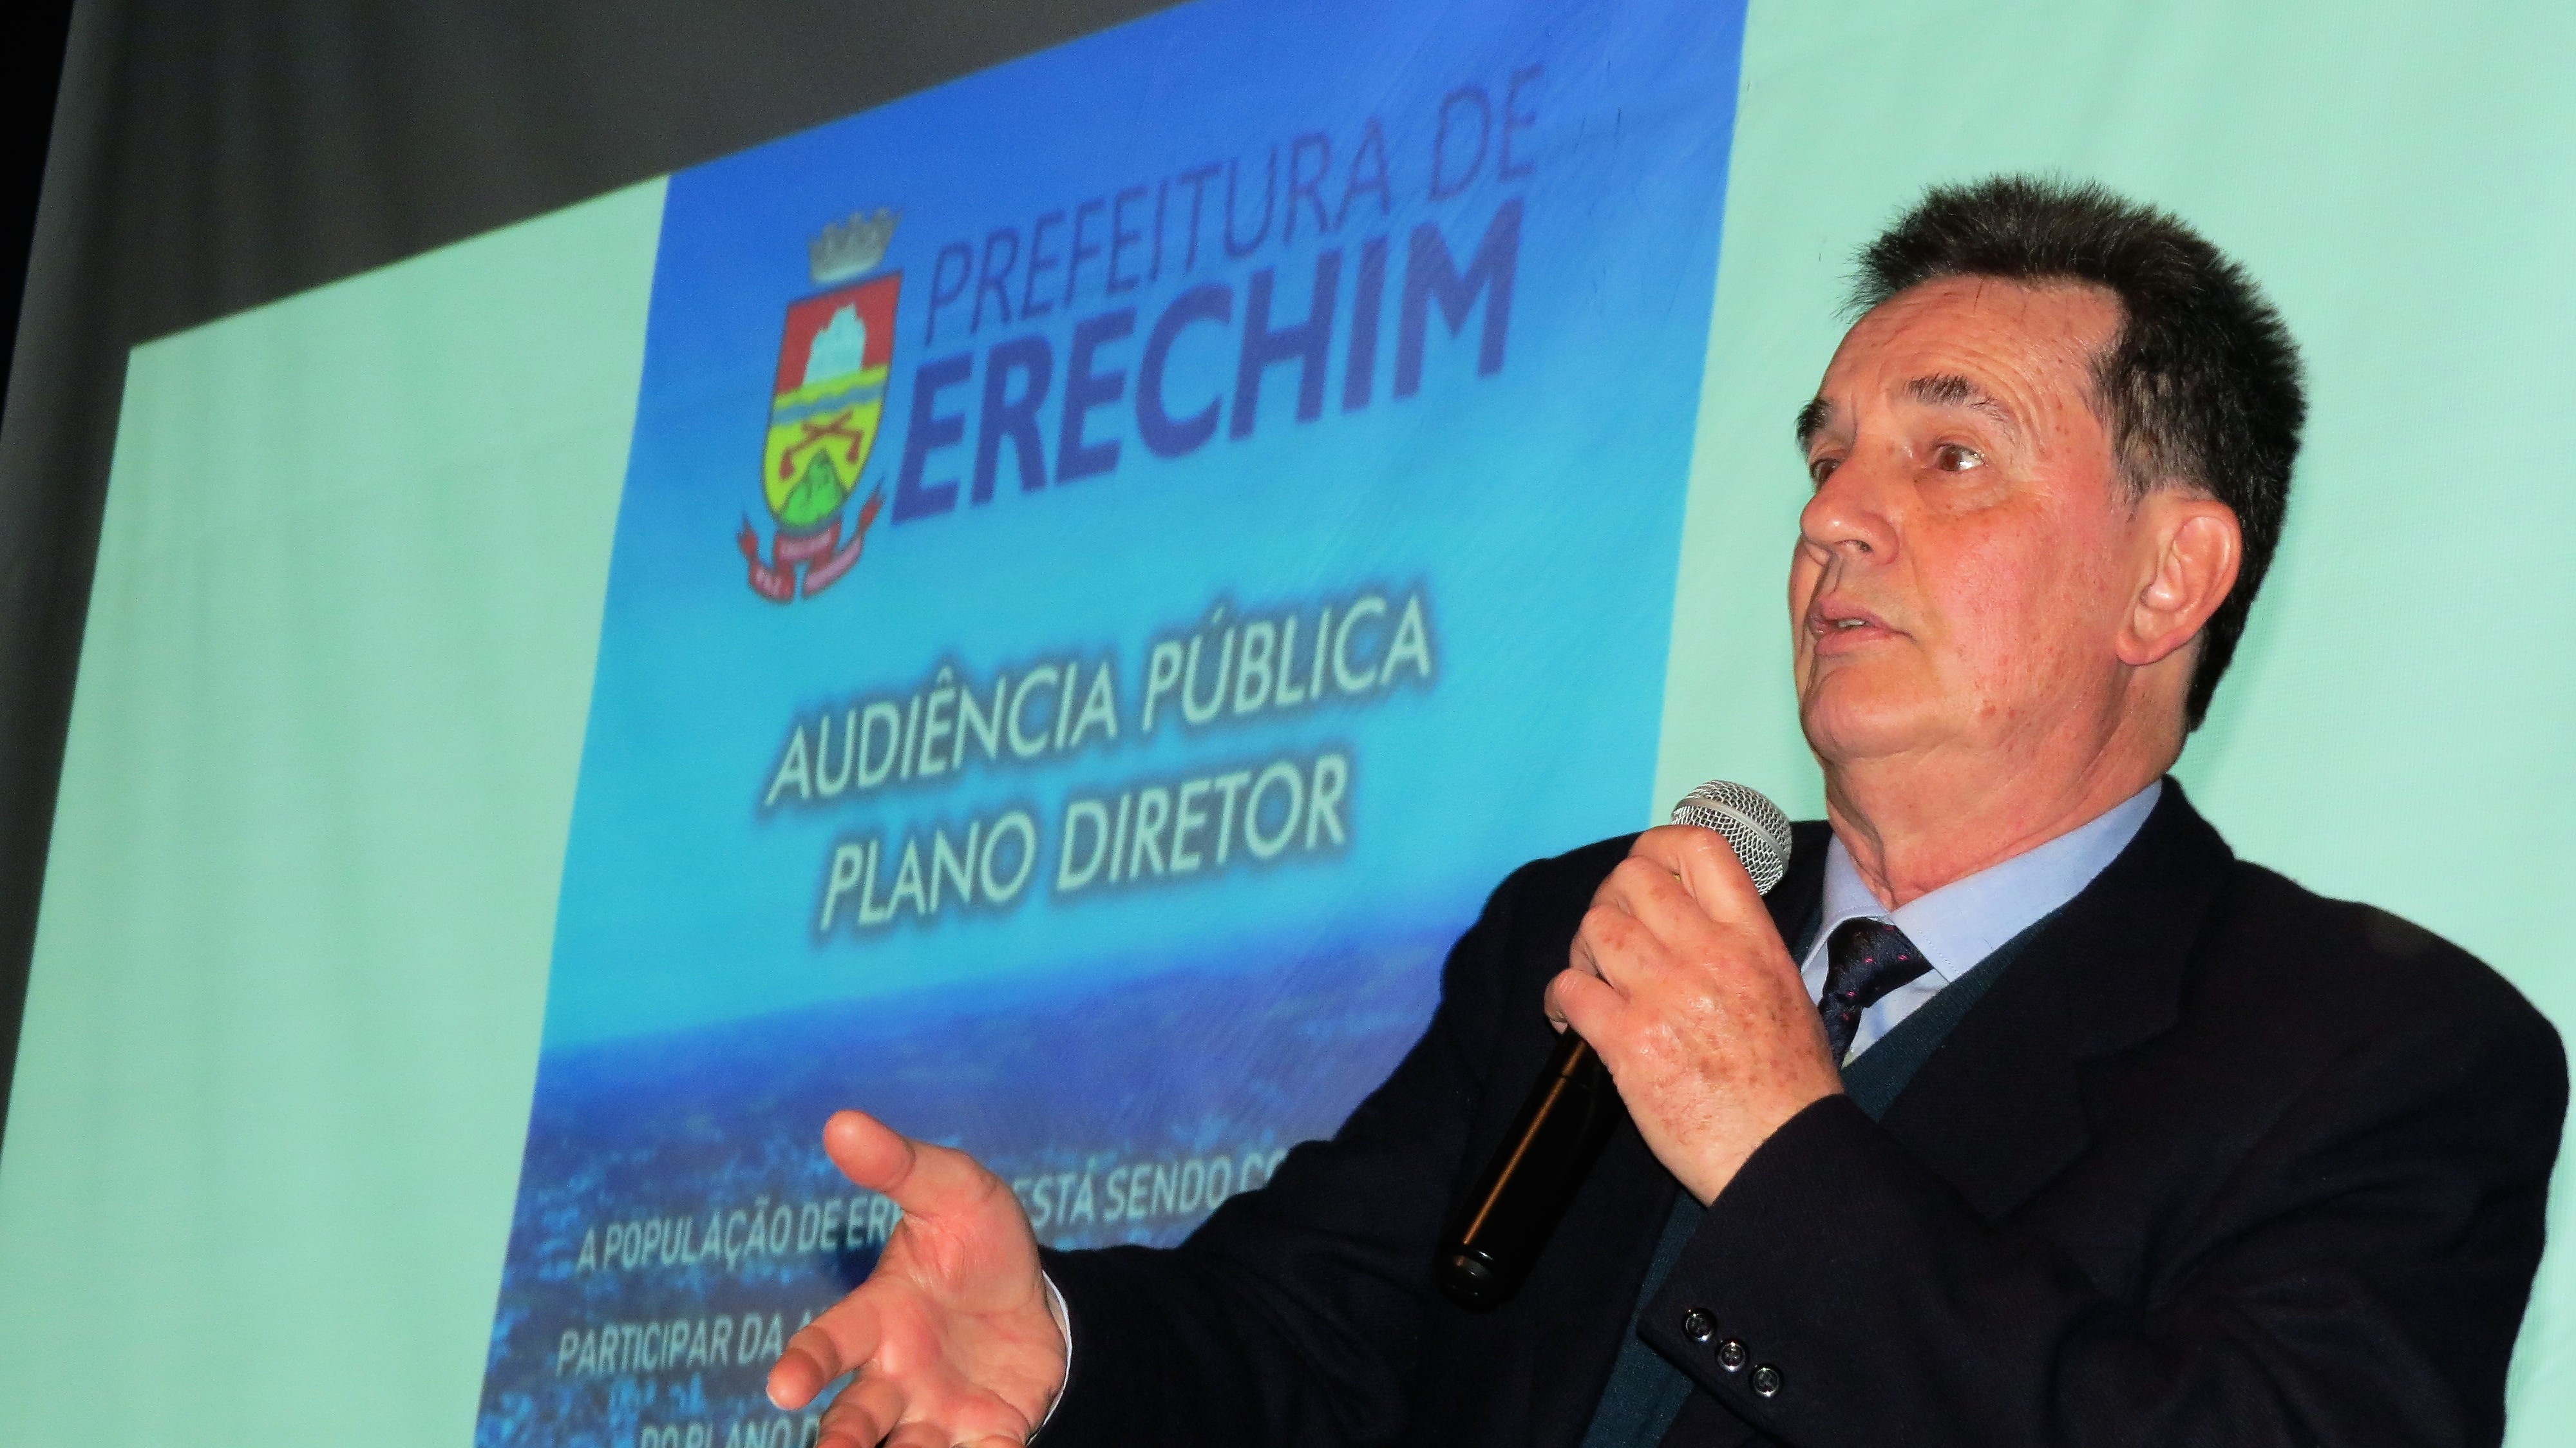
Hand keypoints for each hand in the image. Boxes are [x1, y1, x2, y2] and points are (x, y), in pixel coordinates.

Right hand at [767, 1111, 1066, 1447]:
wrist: (1043, 1298)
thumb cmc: (978, 1245)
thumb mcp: (953, 1191)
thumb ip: (900, 1166)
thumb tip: (840, 1122)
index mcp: (878, 1317)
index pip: (828, 1342)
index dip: (804, 1365)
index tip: (783, 1388)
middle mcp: (896, 1375)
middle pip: (855, 1417)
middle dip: (841, 1438)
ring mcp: (937, 1412)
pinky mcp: (988, 1434)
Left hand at [1543, 824, 1842, 1204]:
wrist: (1784, 1155)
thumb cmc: (1790, 1088)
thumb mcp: (1788, 993)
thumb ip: (1742, 947)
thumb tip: (1696, 921)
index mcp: (1753, 940)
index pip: (1700, 848)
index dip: (1659, 845)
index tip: (1646, 869)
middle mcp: (1709, 955)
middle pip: (1630, 879)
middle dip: (1610, 902)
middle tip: (1611, 940)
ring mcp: (1666, 995)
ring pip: (1594, 927)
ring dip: (1583, 951)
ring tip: (1594, 981)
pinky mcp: (1629, 1042)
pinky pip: (1568, 989)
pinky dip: (1558, 1000)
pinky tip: (1567, 1020)